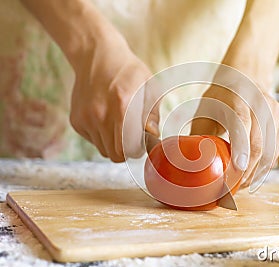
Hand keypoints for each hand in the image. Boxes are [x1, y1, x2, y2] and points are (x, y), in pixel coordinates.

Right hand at [69, 33, 158, 161]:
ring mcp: (85, 118)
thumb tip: (152, 134)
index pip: (126, 149)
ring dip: (112, 143)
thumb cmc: (128, 72)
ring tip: (118, 125)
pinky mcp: (75, 120)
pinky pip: (92, 140)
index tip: (140, 144)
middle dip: (125, 150)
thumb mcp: (149, 87)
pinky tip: (105, 117)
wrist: (97, 55)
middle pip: (114, 154)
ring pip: (102, 149)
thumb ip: (152, 114)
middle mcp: (99, 115)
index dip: (136, 151)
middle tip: (131, 139)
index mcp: (121, 107)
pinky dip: (100, 135)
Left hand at [190, 84, 278, 189]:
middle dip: (246, 170)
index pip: (241, 122)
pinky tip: (252, 176)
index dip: (241, 146)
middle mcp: (260, 103)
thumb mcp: (204, 109)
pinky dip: (264, 168)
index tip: (238, 168)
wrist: (246, 78)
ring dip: (255, 174)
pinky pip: (275, 153)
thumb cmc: (220, 98)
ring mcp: (275, 113)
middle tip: (232, 188)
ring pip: (269, 152)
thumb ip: (197, 135)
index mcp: (236, 97)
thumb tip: (184, 162)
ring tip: (240, 186)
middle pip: (258, 142)